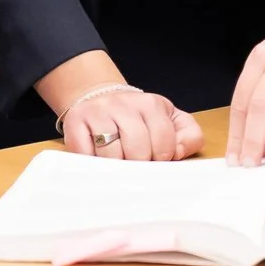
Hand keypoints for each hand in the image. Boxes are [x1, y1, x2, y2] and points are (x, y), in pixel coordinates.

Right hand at [62, 87, 203, 161]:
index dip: (162, 159)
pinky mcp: (75, 122)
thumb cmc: (139, 118)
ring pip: (111, 155)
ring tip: (118, 164)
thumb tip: (178, 153)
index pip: (164, 143)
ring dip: (116, 167)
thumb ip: (188, 135)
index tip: (156, 160)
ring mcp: (98, 112)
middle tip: (137, 166)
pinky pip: (85, 154)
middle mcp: (124, 104)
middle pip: (137, 150)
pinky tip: (98, 161)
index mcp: (151, 105)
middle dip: (139, 165)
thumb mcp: (170, 120)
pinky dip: (92, 164)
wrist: (101, 98)